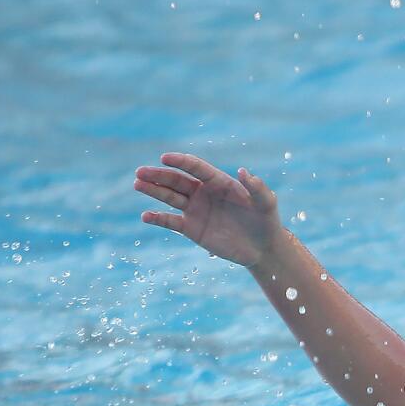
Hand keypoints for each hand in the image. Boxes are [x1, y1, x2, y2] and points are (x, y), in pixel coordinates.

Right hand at [134, 153, 284, 268]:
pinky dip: (158, 219)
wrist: (263, 248)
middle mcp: (204, 193)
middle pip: (177, 180)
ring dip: (153, 191)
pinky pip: (171, 222)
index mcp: (219, 182)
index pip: (196, 168)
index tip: (164, 157)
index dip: (180, 162)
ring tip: (137, 184)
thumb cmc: (267, 221)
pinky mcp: (192, 229)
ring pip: (170, 197)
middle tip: (140, 172)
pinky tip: (146, 216)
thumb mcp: (267, 203)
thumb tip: (243, 171)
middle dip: (158, 175)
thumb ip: (257, 187)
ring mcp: (196, 210)